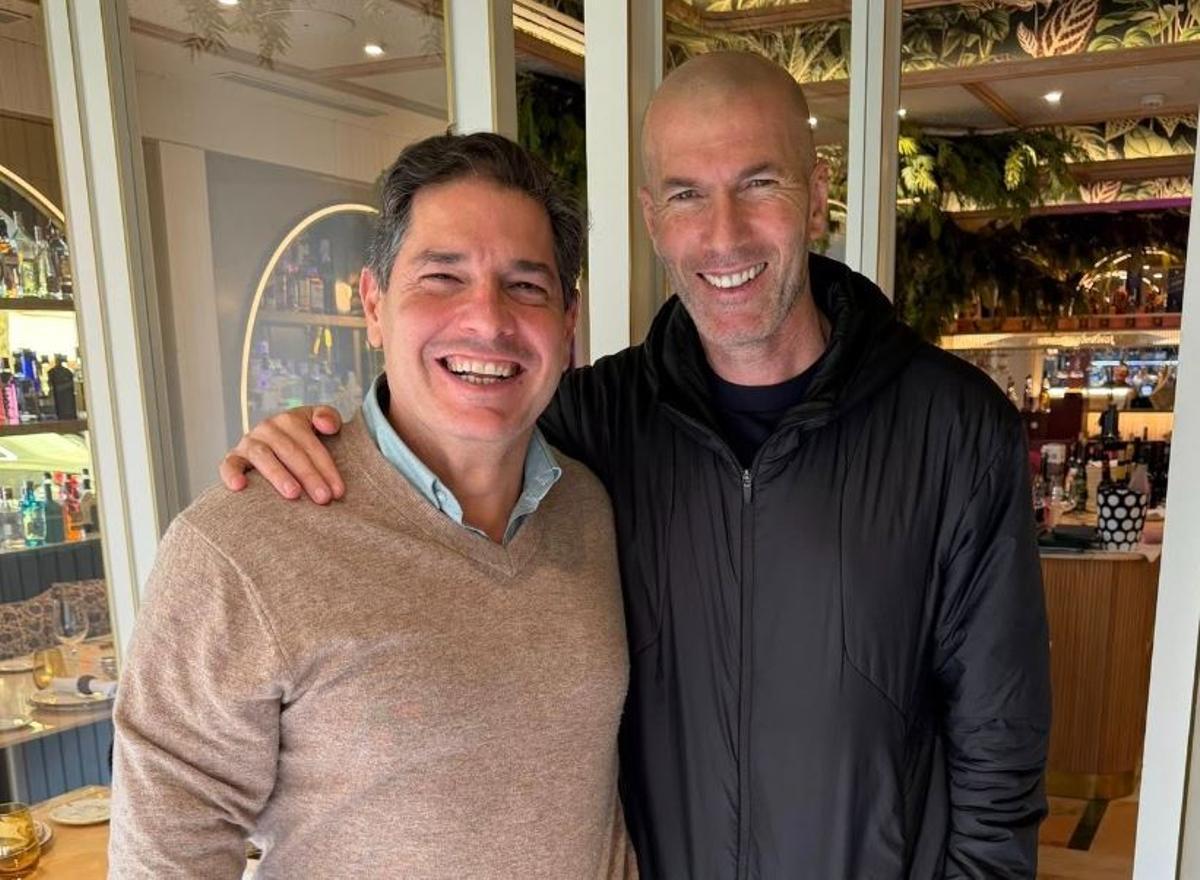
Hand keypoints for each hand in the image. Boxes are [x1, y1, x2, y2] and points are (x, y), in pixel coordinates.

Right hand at [218, 405, 344, 504]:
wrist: (272, 444)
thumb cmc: (300, 439)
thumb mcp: (316, 422)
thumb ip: (328, 417)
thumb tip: (327, 425)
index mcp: (290, 420)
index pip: (310, 443)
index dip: (326, 467)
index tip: (338, 491)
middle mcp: (268, 428)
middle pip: (290, 451)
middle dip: (309, 475)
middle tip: (323, 498)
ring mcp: (248, 442)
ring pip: (263, 457)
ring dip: (278, 475)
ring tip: (294, 494)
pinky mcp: (233, 457)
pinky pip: (229, 464)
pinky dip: (231, 474)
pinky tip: (240, 486)